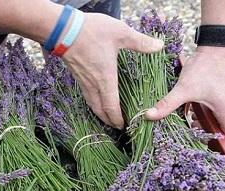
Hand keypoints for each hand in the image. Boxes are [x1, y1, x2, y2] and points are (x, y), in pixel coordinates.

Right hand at [61, 13, 163, 128]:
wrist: (64, 30)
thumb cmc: (92, 32)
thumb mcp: (121, 33)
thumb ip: (140, 42)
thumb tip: (159, 46)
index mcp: (105, 79)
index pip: (111, 106)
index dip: (117, 118)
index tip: (123, 125)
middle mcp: (93, 84)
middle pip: (99, 110)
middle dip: (108, 120)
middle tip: (117, 126)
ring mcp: (83, 81)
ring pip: (91, 103)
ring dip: (99, 113)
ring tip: (107, 117)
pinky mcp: (77, 76)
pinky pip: (86, 95)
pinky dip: (93, 102)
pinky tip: (96, 98)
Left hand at [145, 46, 224, 141]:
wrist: (218, 43)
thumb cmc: (205, 67)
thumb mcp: (184, 88)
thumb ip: (167, 104)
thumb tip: (149, 115)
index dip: (218, 142)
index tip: (200, 138)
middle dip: (209, 130)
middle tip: (192, 126)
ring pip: (224, 118)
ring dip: (209, 120)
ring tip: (193, 116)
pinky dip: (212, 110)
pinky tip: (198, 104)